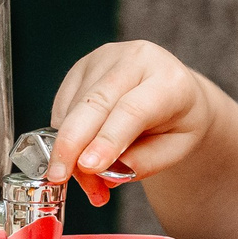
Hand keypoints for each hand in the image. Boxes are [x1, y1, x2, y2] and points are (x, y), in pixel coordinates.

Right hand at [47, 41, 227, 205]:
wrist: (176, 90)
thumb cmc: (178, 121)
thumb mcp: (177, 149)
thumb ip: (145, 163)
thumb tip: (105, 174)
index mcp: (169, 80)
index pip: (132, 110)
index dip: (108, 139)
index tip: (88, 166)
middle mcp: (136, 60)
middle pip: (95, 102)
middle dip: (72, 142)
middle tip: (59, 176)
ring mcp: (106, 58)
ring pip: (75, 107)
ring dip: (70, 148)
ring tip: (87, 180)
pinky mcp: (83, 65)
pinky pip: (64, 105)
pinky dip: (64, 136)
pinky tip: (80, 155)